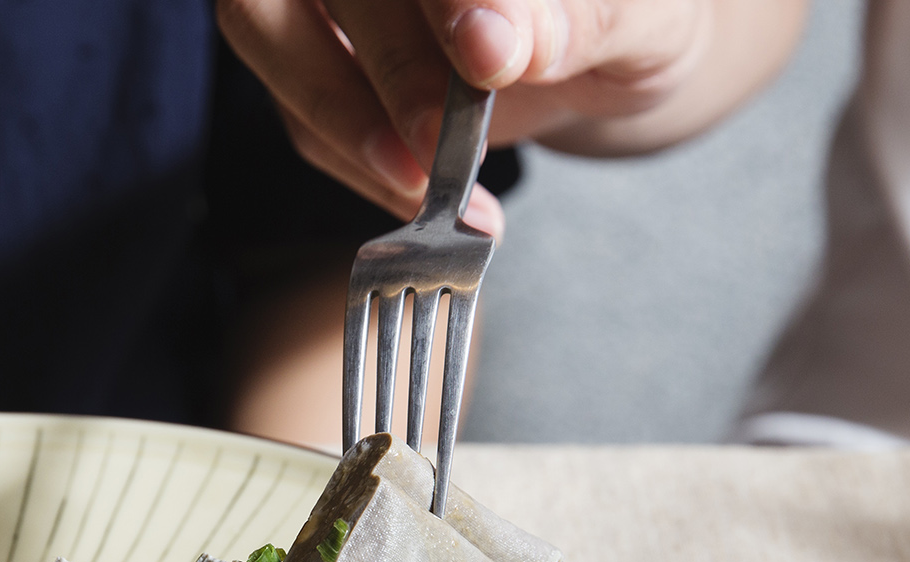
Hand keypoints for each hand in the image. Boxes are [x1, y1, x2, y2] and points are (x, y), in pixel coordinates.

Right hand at [217, 0, 806, 233]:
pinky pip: (295, 105)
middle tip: (443, 147)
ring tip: (423, 189)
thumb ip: (577, 18)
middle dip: (388, 66)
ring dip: (338, 118)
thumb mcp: (642, 21)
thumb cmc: (627, 20)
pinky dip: (351, 158)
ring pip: (267, 27)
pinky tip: (418, 194)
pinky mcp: (308, 50)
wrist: (609, 56)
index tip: (486, 56)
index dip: (442, 0)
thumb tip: (494, 42)